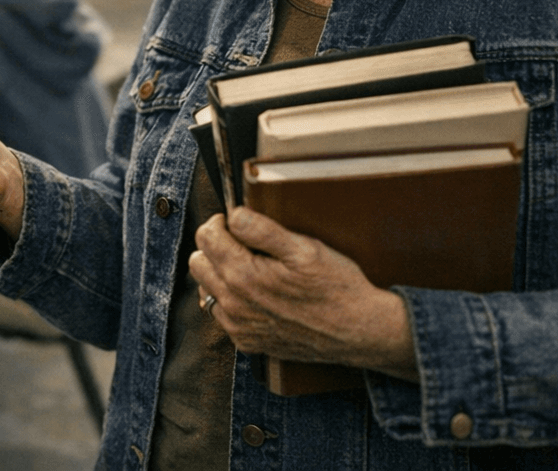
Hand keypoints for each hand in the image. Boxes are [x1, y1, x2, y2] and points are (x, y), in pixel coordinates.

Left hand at [188, 207, 418, 380]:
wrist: (360, 332)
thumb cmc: (336, 287)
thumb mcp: (304, 248)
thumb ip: (262, 230)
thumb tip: (233, 214)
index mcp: (243, 276)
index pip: (205, 237)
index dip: (220, 222)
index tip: (237, 223)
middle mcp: (234, 304)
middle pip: (197, 261)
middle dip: (215, 246)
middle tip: (243, 243)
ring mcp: (238, 327)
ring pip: (205, 288)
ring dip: (219, 273)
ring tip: (250, 266)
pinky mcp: (247, 342)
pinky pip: (221, 313)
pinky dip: (230, 298)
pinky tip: (256, 292)